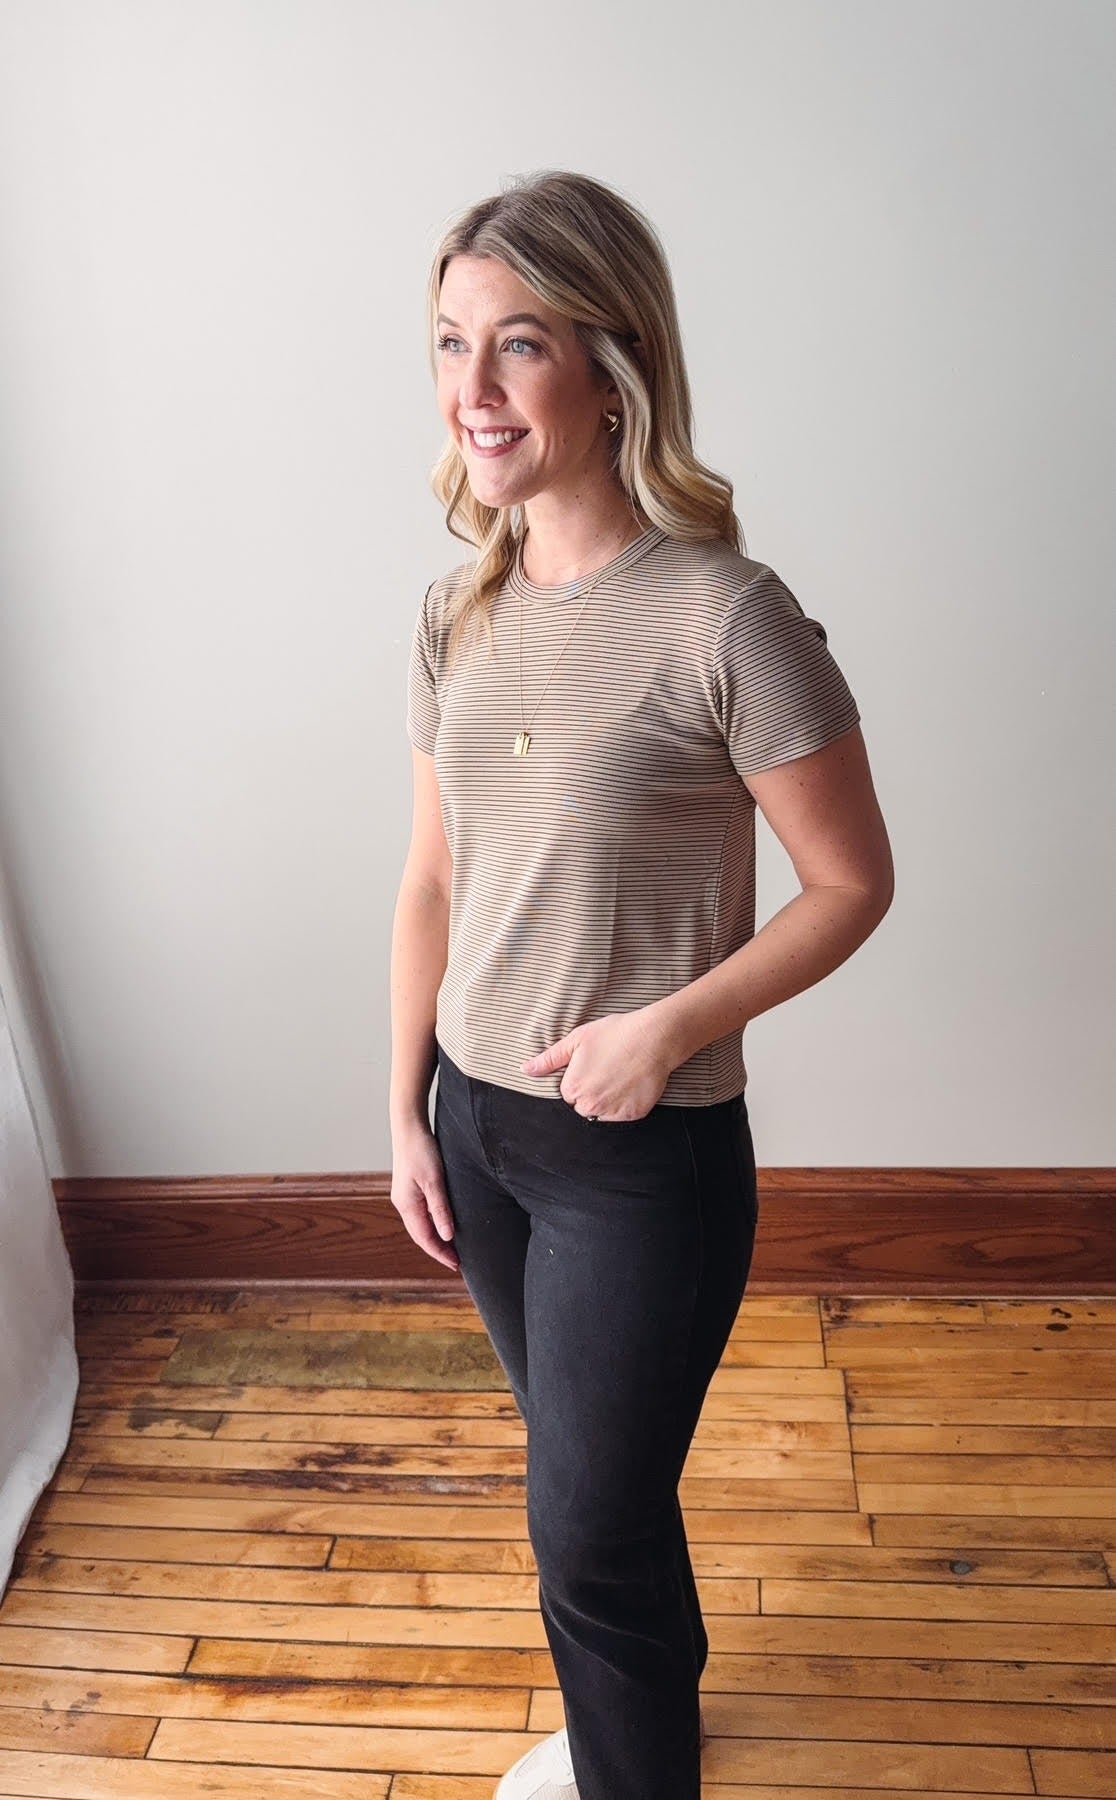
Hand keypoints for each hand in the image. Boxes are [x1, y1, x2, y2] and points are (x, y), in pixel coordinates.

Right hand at [389, 1119, 460, 1272]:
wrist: (409, 1127)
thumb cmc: (422, 1150)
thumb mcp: (435, 1180)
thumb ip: (440, 1209)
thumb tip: (448, 1236)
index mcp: (407, 1205)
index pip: (425, 1239)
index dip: (441, 1253)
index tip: (457, 1265)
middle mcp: (403, 1204)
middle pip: (421, 1236)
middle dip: (438, 1251)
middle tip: (457, 1262)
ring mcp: (405, 1197)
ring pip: (420, 1227)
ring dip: (435, 1239)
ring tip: (452, 1250)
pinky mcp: (410, 1189)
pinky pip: (421, 1216)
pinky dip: (432, 1226)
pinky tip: (442, 1226)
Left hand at [519, 1008, 675, 1120]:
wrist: (653, 1038)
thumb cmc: (614, 1034)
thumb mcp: (576, 1040)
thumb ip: (549, 1059)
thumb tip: (525, 1070)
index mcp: (572, 1089)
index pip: (569, 1093)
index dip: (580, 1078)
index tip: (594, 1064)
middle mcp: (590, 1105)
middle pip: (584, 1106)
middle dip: (592, 1092)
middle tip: (608, 1069)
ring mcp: (612, 1112)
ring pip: (603, 1112)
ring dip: (608, 1100)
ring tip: (620, 1076)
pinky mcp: (633, 1114)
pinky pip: (623, 1114)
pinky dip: (627, 1103)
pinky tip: (632, 1083)